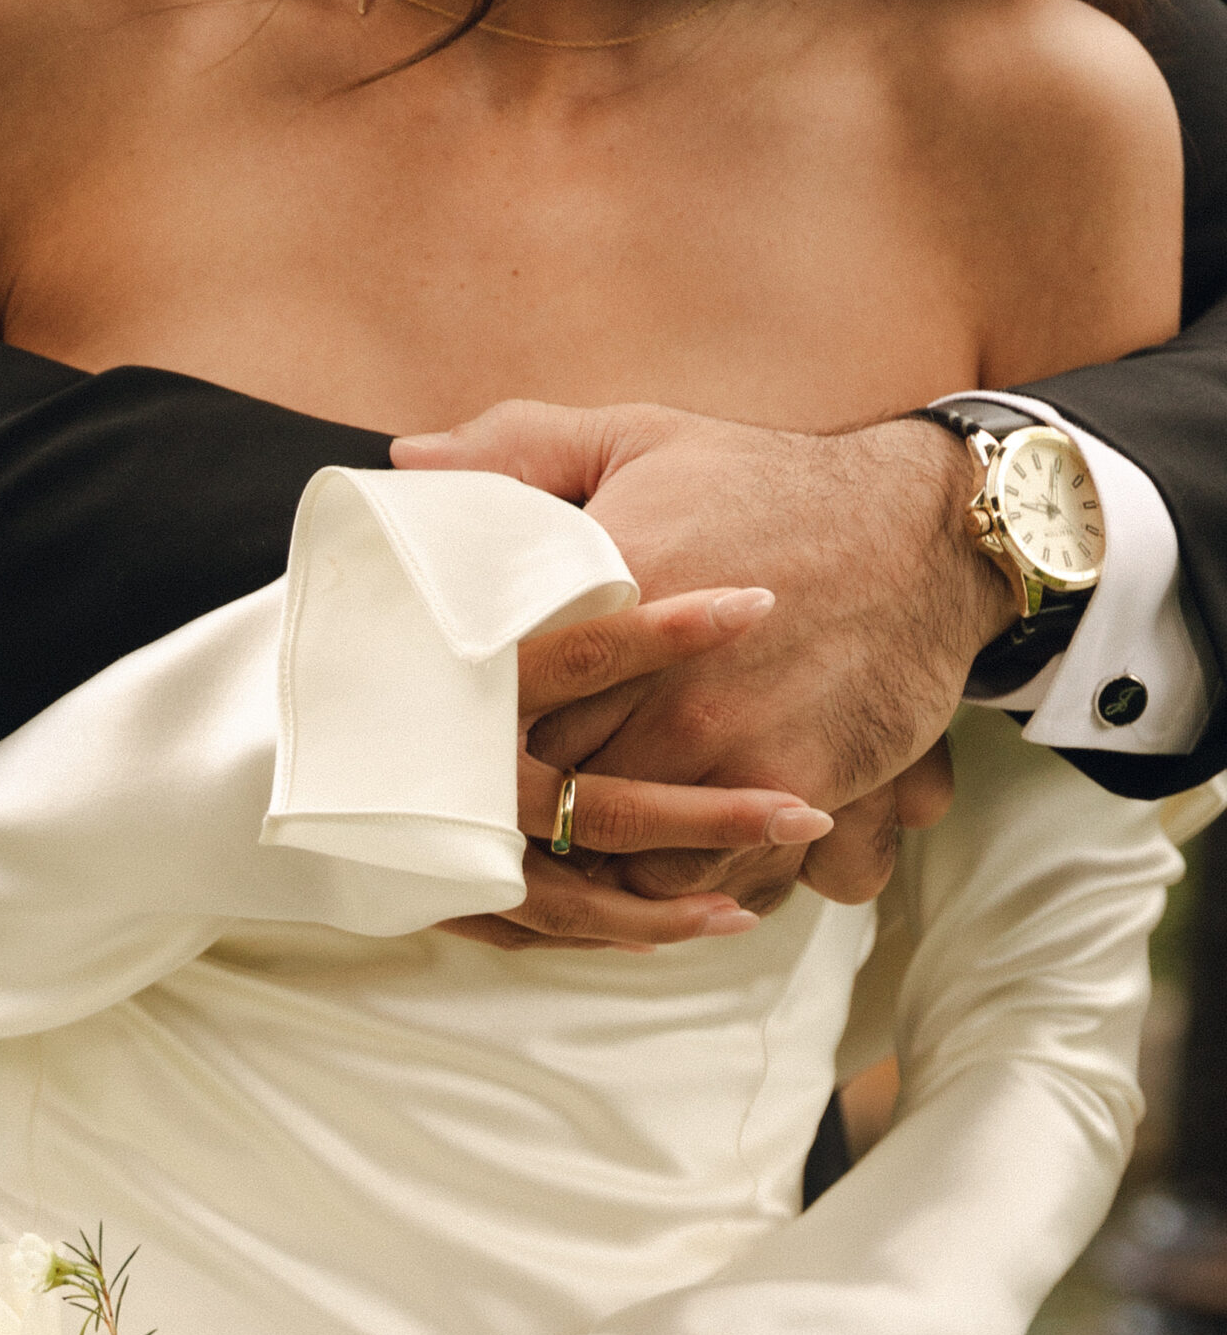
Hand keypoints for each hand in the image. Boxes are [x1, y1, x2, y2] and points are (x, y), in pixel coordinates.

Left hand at [396, 399, 1015, 906]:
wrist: (926, 534)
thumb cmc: (767, 487)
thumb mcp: (641, 439)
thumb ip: (517, 453)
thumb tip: (408, 467)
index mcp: (610, 597)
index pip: (496, 701)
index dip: (454, 736)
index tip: (427, 753)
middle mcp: (664, 684)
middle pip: (544, 788)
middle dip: (506, 814)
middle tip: (466, 834)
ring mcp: (728, 746)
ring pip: (614, 851)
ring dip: (576, 869)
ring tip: (544, 868)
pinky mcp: (792, 790)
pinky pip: (701, 877)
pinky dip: (661, 894)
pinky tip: (634, 879)